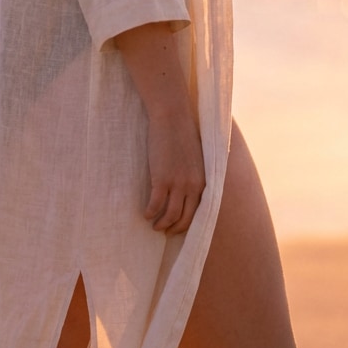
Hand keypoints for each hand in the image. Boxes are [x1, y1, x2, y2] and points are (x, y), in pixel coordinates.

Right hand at [143, 107, 205, 235]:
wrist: (172, 117)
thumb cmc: (182, 133)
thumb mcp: (196, 157)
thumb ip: (195, 173)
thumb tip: (188, 186)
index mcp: (203, 181)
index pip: (198, 212)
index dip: (186, 223)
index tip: (177, 227)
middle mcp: (193, 186)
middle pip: (184, 218)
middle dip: (174, 228)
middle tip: (164, 230)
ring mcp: (177, 183)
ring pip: (170, 215)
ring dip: (161, 224)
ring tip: (153, 224)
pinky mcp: (161, 179)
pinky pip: (155, 204)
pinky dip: (149, 212)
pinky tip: (145, 213)